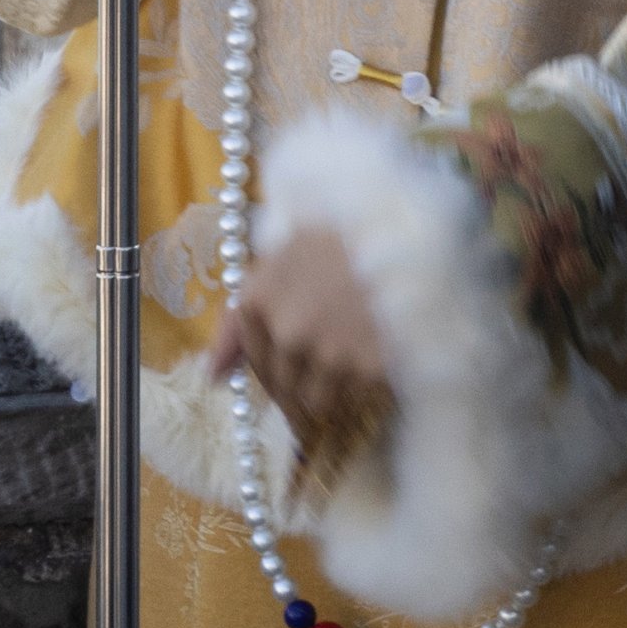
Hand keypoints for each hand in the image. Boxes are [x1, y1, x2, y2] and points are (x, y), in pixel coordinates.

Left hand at [213, 223, 393, 458]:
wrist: (415, 227)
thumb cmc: (347, 229)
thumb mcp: (286, 251)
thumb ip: (244, 313)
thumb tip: (211, 376)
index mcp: (261, 298)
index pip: (251, 358)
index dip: (269, 365)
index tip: (284, 370)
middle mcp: (288, 333)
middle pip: (281, 386)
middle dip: (296, 382)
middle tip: (322, 367)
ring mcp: (329, 355)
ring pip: (315, 401)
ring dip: (328, 391)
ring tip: (350, 367)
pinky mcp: (369, 370)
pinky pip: (354, 397)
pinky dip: (360, 389)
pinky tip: (373, 361)